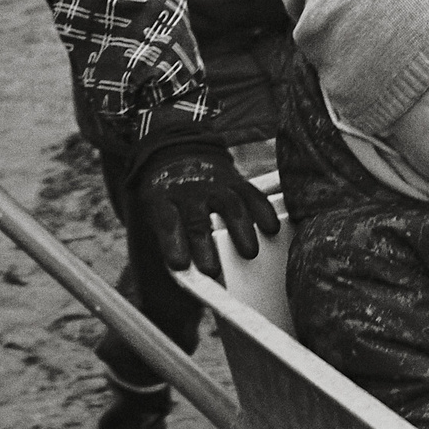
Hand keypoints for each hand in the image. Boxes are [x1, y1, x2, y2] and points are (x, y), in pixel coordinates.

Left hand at [132, 144, 279, 277]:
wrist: (179, 153)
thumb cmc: (169, 196)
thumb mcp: (157, 211)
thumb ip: (170, 238)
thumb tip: (185, 275)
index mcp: (164, 199)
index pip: (167, 222)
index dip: (172, 243)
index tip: (179, 264)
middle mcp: (190, 191)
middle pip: (197, 219)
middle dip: (205, 245)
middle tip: (212, 271)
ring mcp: (215, 185)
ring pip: (229, 206)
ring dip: (240, 230)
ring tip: (249, 254)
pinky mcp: (237, 181)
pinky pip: (252, 195)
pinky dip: (263, 212)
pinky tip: (271, 229)